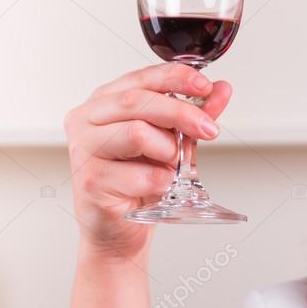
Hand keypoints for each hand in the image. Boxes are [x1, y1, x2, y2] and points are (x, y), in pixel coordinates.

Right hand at [64, 62, 231, 257]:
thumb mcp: (173, 141)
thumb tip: (221, 90)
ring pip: (137, 133)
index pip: (141, 77)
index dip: (176, 77)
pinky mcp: (90, 180)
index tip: (205, 86)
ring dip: (168, 151)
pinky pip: (140, 174)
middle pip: (138, 101)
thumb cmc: (139, 181)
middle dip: (181, 113)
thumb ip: (195, 114)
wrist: (120, 230)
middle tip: (208, 129)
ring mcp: (84, 149)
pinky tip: (159, 186)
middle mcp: (87, 119)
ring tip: (171, 166)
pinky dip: (161, 181)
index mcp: (105, 101)